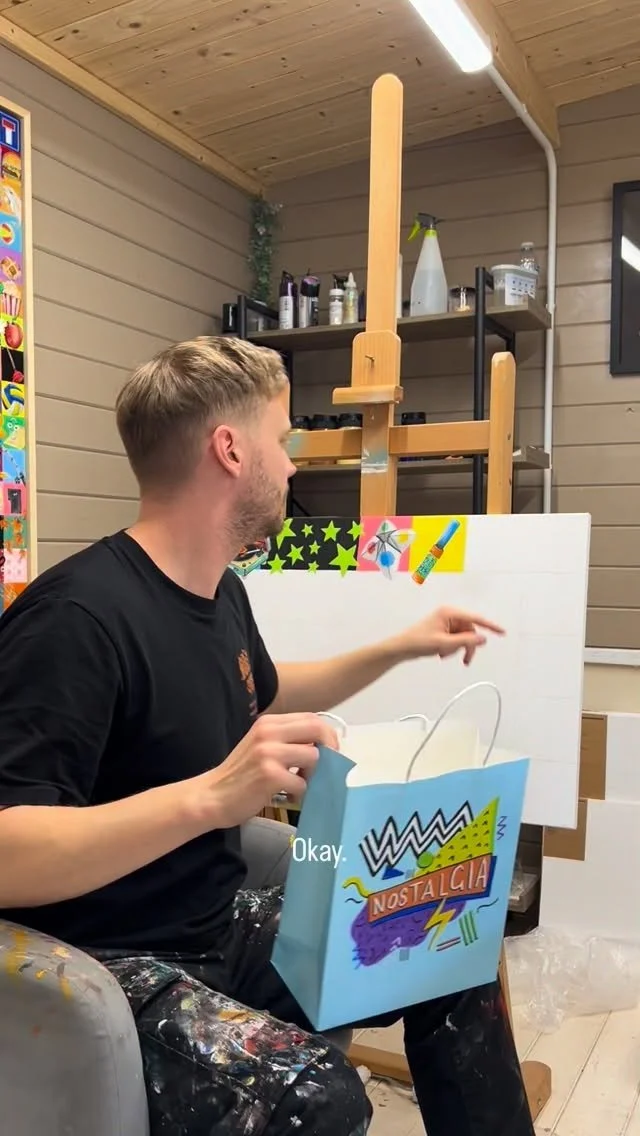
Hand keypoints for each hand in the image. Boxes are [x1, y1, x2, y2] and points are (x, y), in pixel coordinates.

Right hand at [197, 713, 339, 828]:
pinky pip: (302, 783)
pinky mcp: (269, 775)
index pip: (311, 718)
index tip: (329, 753)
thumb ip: (287, 740)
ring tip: (300, 785)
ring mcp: (268, 752)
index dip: (327, 735)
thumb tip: (324, 746)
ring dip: (313, 775)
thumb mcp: (261, 746)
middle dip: (330, 749)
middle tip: (327, 768)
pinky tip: (288, 797)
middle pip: (317, 729)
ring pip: (314, 756)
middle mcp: (268, 732)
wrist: (212, 796)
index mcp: (268, 722)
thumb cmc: (240, 774)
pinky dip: (300, 794)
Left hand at [397, 606, 504, 666]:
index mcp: (449, 613)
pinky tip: (441, 654)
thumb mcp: (444, 644)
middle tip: (466, 660)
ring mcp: (446, 623)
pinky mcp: (443, 630)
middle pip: (470, 631)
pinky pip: (455, 640)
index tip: (502, 632)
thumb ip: (465, 641)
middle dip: (466, 646)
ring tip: (444, 655)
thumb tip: (483, 639)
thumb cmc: (418, 642)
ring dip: (457, 649)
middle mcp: (448, 615)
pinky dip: (451, 649)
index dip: (490, 626)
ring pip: (463, 637)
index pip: (475, 619)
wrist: (402, 648)